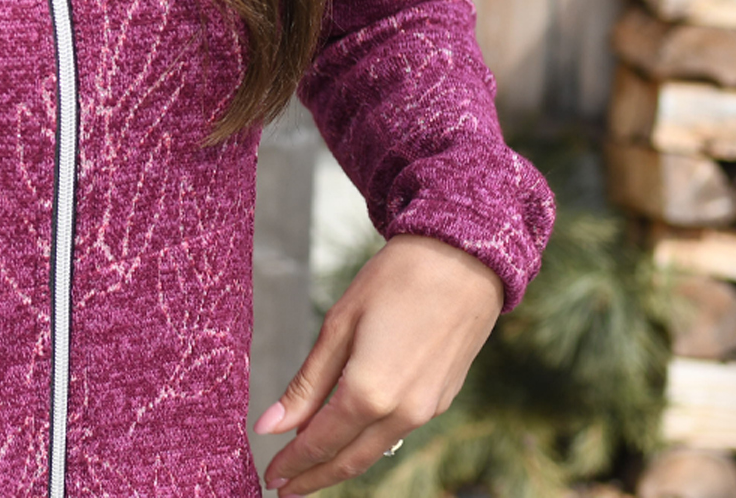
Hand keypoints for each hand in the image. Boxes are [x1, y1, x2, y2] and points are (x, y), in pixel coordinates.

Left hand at [254, 233, 501, 494]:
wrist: (464, 260)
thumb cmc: (397, 281)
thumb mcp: (339, 326)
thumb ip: (307, 384)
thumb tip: (271, 425)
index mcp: (370, 394)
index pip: (320, 443)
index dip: (292, 463)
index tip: (270, 476)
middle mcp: (402, 413)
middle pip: (349, 461)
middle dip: (313, 477)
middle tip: (284, 487)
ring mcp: (427, 410)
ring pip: (375, 451)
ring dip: (341, 462)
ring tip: (311, 465)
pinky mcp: (442, 400)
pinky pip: (397, 432)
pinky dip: (368, 441)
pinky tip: (350, 434)